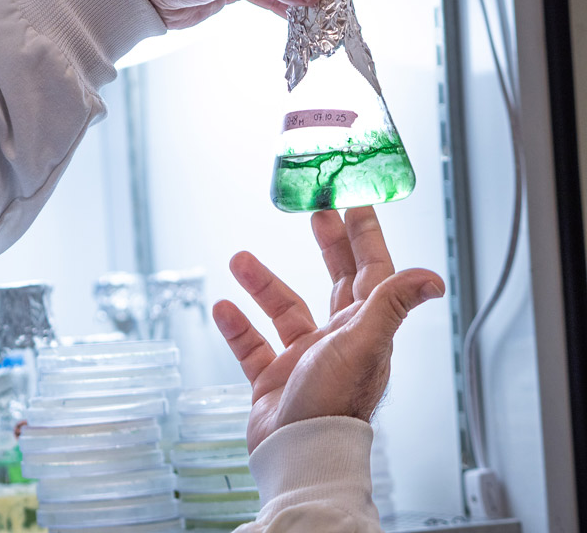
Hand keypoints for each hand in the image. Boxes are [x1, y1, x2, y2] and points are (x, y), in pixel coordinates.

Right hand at [212, 207, 444, 452]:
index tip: (354, 201)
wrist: (299, 454)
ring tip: (240, 258)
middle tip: (314, 211)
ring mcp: (304, 359)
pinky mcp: (274, 379)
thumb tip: (433, 278)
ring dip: (263, 284)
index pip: (371, 270)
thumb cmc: (334, 403)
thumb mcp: (362, 344)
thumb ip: (391, 305)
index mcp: (363, 328)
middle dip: (327, 244)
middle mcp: (337, 339)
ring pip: (284, 310)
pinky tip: (223, 308)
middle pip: (335, 280)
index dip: (365, 235)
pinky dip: (238, 326)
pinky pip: (253, 345)